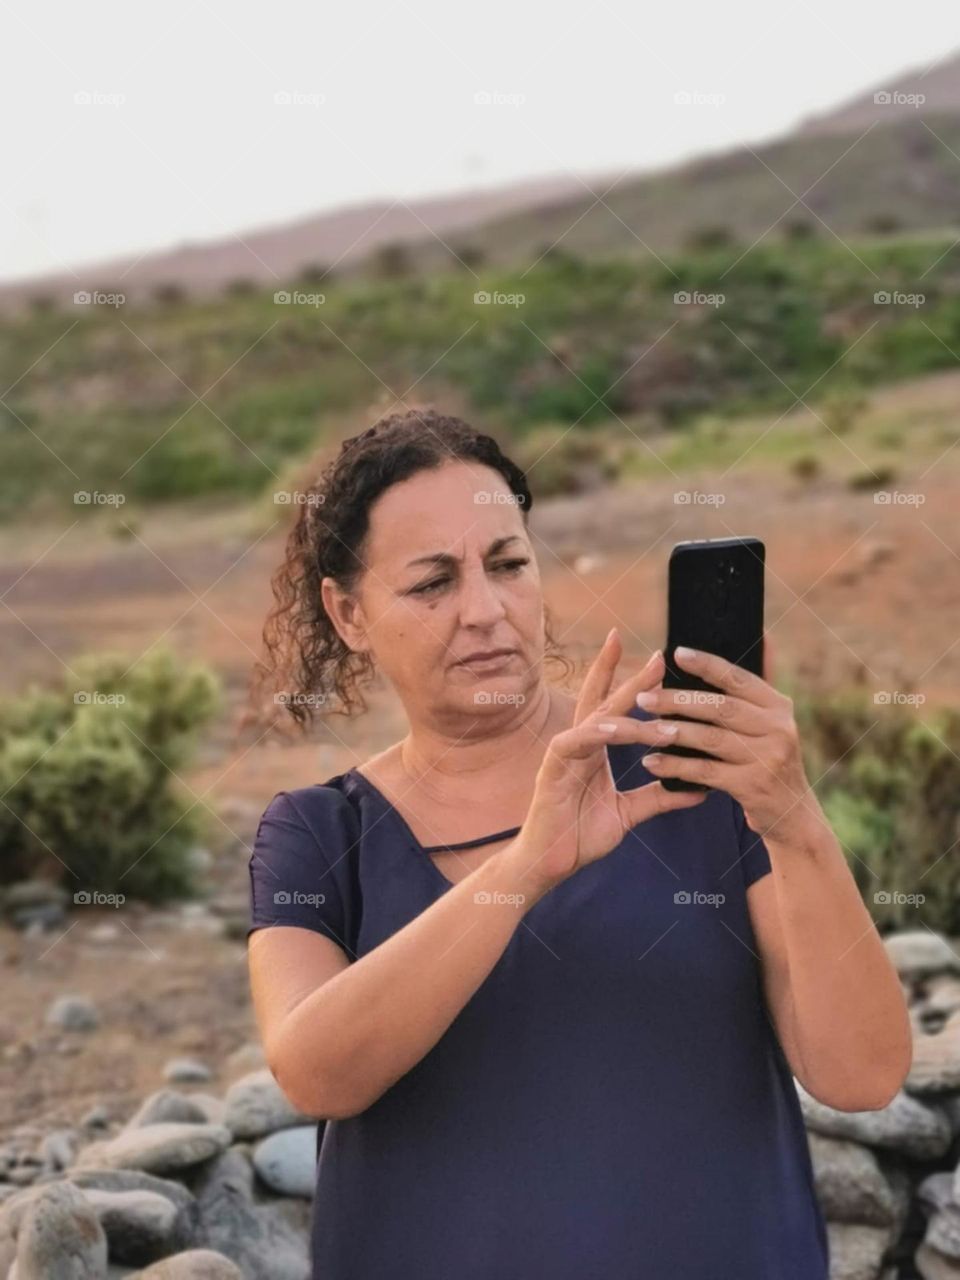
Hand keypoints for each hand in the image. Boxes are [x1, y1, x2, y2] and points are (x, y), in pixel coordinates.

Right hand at [511, 628, 708, 894]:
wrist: (550, 864)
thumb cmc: (580, 834)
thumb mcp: (629, 813)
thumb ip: (659, 797)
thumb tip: (700, 789)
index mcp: (595, 748)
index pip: (611, 704)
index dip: (629, 677)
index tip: (656, 657)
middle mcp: (580, 743)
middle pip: (602, 698)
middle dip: (628, 673)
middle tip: (658, 655)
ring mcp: (565, 753)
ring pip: (598, 720)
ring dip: (629, 712)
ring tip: (661, 707)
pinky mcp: (552, 769)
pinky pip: (575, 742)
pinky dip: (596, 733)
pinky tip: (614, 728)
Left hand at [636, 637, 824, 845]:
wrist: (793, 815)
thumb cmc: (769, 760)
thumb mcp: (771, 723)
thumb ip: (757, 689)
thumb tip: (765, 636)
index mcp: (778, 706)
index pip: (738, 678)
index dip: (708, 664)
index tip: (676, 653)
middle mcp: (777, 728)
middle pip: (720, 708)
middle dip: (677, 701)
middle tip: (642, 698)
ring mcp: (767, 758)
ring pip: (710, 739)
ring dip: (671, 733)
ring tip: (642, 728)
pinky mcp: (753, 786)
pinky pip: (706, 772)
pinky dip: (675, 766)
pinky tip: (650, 762)